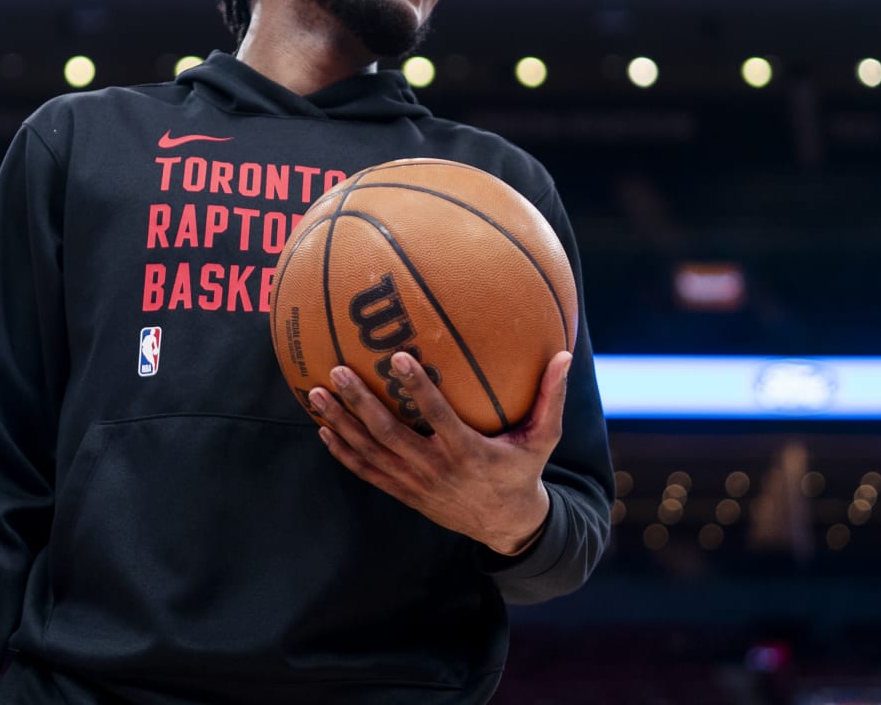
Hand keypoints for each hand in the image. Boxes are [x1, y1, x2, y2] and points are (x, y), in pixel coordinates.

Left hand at [308, 349, 571, 554]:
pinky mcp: (404, 493)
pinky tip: (322, 430)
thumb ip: (550, 397)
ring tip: (315, 394)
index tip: (397, 358)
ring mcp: (414, 483)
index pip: (436, 416)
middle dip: (360, 403)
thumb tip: (565, 354)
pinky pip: (366, 473)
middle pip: (388, 434)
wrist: (506, 526)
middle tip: (337, 371)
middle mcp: (434, 468)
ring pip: (370, 452)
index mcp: (465, 451)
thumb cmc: (523, 472)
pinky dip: (343, 453)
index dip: (416, 388)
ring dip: (341, 423)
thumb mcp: (542, 439)